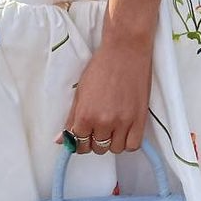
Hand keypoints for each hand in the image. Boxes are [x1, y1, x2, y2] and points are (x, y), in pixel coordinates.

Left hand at [61, 38, 152, 155]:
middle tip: (99, 127)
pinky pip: (133, 145)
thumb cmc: (101, 67)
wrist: (125, 51)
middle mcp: (103, 122)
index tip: (85, 136)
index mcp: (85, 115)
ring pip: (115, 149)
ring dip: (112, 142)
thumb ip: (71, 118)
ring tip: (113, 127)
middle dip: (96, 141)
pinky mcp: (139, 119)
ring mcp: (123, 122)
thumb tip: (61, 140)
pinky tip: (125, 131)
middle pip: (97, 149)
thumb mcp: (80, 92)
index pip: (79, 144)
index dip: (80, 141)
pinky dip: (128, 142)